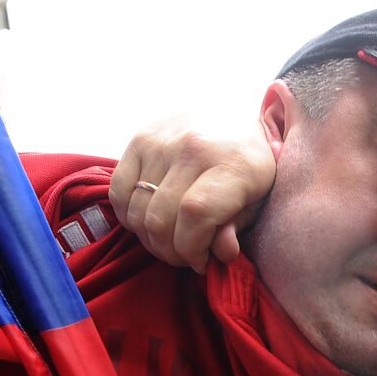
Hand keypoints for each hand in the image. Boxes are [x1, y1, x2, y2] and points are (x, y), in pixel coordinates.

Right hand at [110, 115, 275, 271]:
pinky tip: (148, 220)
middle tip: (184, 256)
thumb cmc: (247, 166)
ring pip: (138, 211)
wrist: (231, 114)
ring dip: (149, 238)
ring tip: (169, 240)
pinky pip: (118, 192)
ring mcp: (162, 140)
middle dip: (170, 251)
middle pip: (161, 218)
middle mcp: (194, 147)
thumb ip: (237, 227)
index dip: (191, 248)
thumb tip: (221, 253)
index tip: (199, 261)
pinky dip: (128, 216)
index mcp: (233, 163)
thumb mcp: (257, 199)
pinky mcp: (139, 139)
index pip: (195, 214)